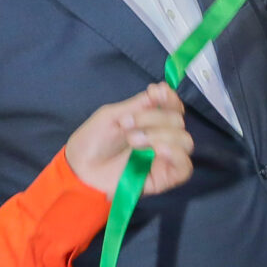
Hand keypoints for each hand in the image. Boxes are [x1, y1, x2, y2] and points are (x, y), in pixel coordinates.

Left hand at [65, 84, 193, 195]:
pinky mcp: (165, 178)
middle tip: (127, 124)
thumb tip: (162, 87)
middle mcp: (163, 137)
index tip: (156, 93)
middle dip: (155, 119)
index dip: (171, 99)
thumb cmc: (93, 141)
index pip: (174, 108)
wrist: (80, 169)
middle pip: (178, 122)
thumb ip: (139, 104)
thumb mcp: (112, 115)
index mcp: (152, 121)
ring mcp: (165, 158)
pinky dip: (176, 155)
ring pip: (185, 142)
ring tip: (134, 140)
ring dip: (162, 135)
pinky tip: (159, 150)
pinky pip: (185, 167)